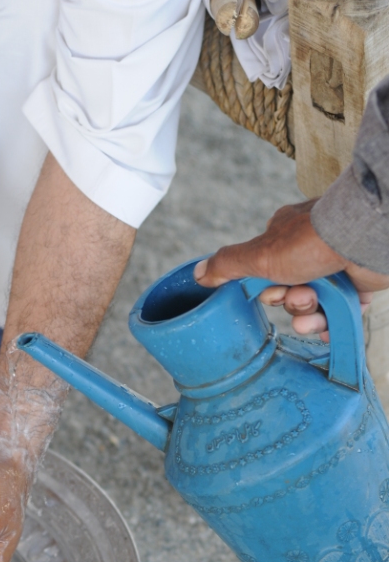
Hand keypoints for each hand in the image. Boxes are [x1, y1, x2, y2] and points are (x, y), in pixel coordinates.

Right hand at [194, 201, 388, 340]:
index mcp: (283, 238)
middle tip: (302, 295)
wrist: (364, 238)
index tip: (275, 290)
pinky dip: (333, 321)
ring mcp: (333, 266)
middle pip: (287, 293)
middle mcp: (308, 250)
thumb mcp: (259, 254)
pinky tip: (331, 323)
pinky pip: (338, 311)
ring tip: (319, 307)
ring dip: (310, 314)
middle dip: (291, 302)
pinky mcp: (355, 281)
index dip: (267, 291)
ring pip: (312, 305)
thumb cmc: (312, 240)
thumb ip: (228, 265)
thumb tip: (197, 274)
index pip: (265, 274)